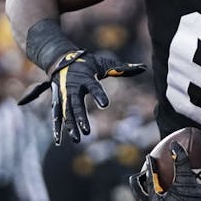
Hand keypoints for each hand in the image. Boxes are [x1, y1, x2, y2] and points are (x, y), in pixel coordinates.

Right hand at [19, 50, 145, 145]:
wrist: (60, 59)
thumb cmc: (86, 63)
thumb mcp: (103, 63)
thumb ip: (122, 68)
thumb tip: (144, 68)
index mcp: (85, 78)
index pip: (93, 87)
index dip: (99, 95)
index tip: (105, 105)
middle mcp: (72, 88)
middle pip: (76, 104)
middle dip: (81, 118)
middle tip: (87, 131)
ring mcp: (63, 96)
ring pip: (66, 112)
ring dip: (70, 126)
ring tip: (76, 139)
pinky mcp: (58, 101)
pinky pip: (56, 115)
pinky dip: (57, 127)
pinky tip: (58, 140)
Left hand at [128, 143, 200, 200]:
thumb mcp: (188, 180)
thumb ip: (181, 161)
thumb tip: (174, 144)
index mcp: (156, 200)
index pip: (149, 178)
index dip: (150, 165)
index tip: (150, 157)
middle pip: (138, 191)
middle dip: (138, 180)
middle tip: (142, 172)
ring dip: (140, 195)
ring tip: (144, 187)